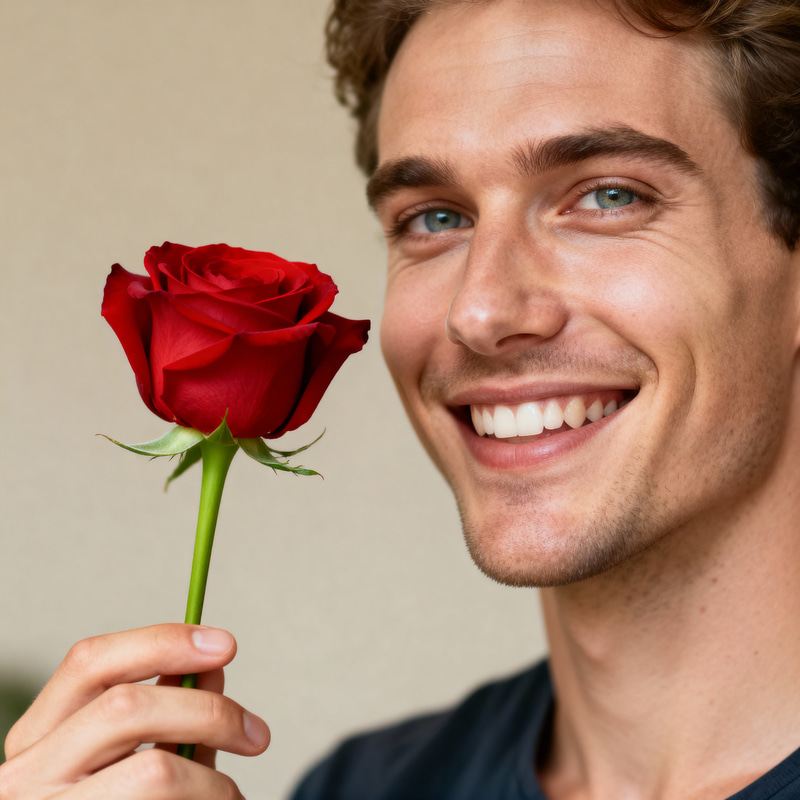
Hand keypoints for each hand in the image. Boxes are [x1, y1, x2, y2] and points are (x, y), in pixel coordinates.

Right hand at [0, 624, 269, 797]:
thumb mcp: (133, 760)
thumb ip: (170, 715)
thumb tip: (213, 665)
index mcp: (37, 737)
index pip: (91, 661)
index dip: (162, 642)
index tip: (225, 645)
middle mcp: (25, 777)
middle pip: (126, 708)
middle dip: (209, 712)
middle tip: (256, 734)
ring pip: (154, 770)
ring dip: (213, 781)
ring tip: (229, 798)